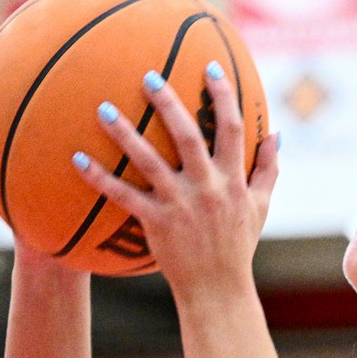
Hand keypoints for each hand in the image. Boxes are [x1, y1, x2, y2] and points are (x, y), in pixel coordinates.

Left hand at [72, 63, 281, 299]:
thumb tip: (278, 134)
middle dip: (168, 103)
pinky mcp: (156, 223)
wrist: (218, 290)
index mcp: (233, 180)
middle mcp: (207, 187)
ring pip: (150, 161)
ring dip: (125, 133)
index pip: (232, 129)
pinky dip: (100, 178)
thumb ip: (268, 169)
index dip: (222, 95)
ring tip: (103, 108)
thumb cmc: (238, 246)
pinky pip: (124, 196)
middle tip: (147, 76)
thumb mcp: (260, 206)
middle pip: (188, 135)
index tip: (210, 67)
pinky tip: (78, 160)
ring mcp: (180, 204)